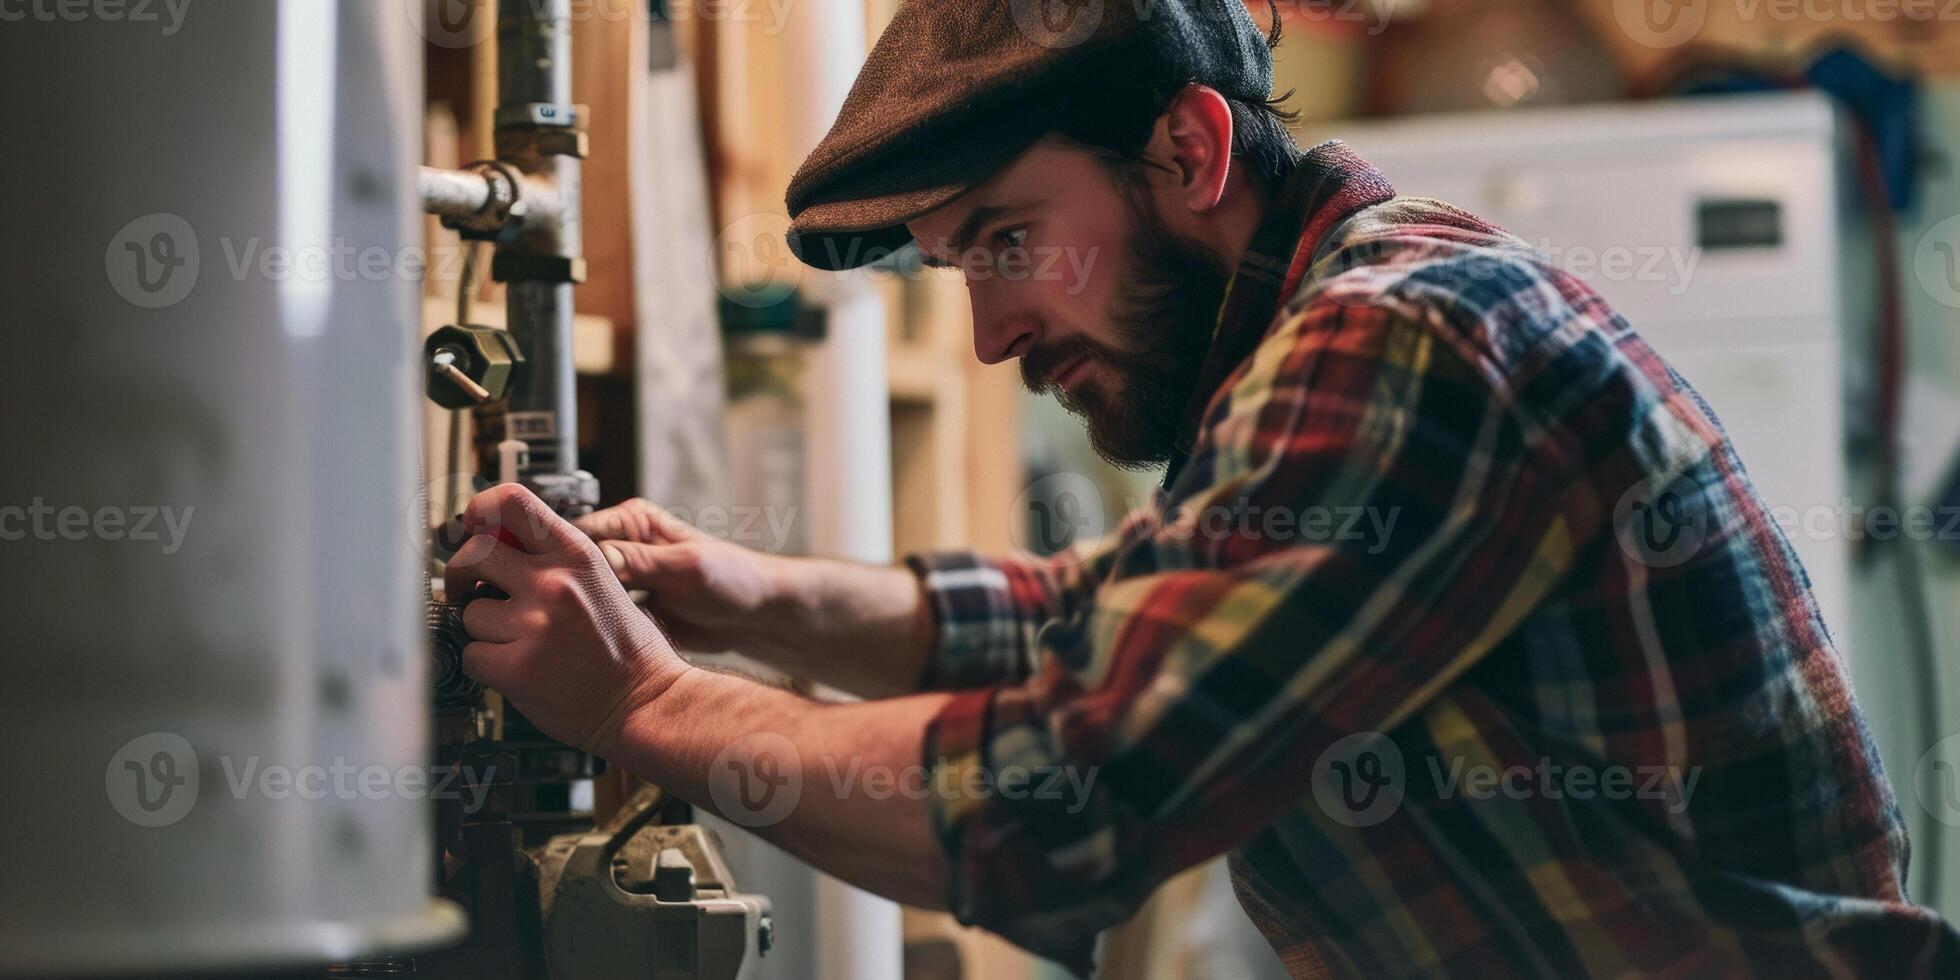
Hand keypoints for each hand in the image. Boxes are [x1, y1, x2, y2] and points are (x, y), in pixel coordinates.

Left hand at [444, 485, 687, 757]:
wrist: (647, 700)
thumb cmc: (625, 648)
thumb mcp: (600, 581)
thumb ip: (552, 559)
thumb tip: (493, 542)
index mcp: (577, 555)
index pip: (512, 502)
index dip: (480, 510)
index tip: (472, 528)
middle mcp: (555, 583)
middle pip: (473, 553)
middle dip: (461, 573)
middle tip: (467, 589)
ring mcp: (536, 625)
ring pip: (470, 612)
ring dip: (482, 629)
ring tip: (515, 641)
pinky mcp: (518, 668)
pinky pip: (472, 655)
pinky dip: (485, 664)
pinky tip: (514, 666)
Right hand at [574, 498, 791, 658]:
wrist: (757, 617)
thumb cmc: (736, 578)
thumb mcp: (688, 566)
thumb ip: (643, 560)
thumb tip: (597, 554)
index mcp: (634, 523)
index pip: (579, 532)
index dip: (559, 555)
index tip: (545, 578)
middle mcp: (623, 549)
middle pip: (572, 566)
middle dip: (562, 588)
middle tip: (554, 613)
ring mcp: (624, 583)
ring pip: (581, 597)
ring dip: (576, 613)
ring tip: (566, 631)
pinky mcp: (629, 613)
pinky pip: (598, 622)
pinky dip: (592, 633)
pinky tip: (586, 645)